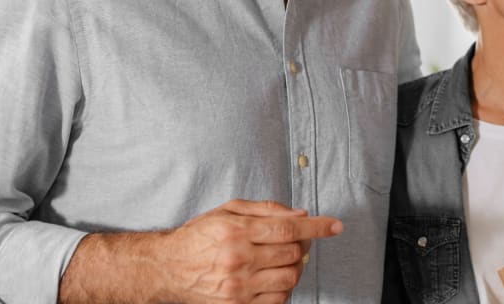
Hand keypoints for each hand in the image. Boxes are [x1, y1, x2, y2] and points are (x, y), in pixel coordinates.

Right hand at [159, 199, 340, 302]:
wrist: (169, 269)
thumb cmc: (200, 235)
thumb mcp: (228, 210)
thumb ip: (266, 209)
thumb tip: (301, 215)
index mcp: (236, 231)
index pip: (288, 228)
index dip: (317, 227)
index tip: (334, 226)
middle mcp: (238, 259)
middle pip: (292, 253)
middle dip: (304, 244)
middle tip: (299, 239)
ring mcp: (238, 288)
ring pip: (289, 278)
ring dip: (296, 266)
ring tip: (285, 258)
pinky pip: (277, 301)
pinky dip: (284, 288)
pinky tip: (274, 276)